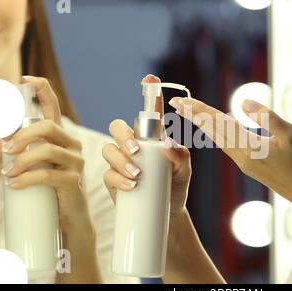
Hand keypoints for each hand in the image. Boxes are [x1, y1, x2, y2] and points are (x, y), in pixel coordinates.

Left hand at [1, 76, 92, 233]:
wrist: (67, 218)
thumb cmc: (47, 189)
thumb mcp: (32, 165)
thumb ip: (17, 149)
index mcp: (60, 137)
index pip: (53, 106)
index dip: (41, 89)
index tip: (23, 79)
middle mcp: (71, 145)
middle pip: (49, 127)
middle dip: (23, 135)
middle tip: (7, 148)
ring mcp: (75, 162)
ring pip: (48, 150)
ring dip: (22, 160)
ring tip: (8, 172)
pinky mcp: (74, 181)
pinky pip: (49, 175)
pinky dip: (27, 178)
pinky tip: (15, 184)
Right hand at [103, 75, 191, 218]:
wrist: (167, 212)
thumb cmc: (175, 187)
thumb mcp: (184, 171)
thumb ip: (181, 156)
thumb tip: (167, 144)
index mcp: (151, 138)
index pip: (148, 114)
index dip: (149, 94)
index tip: (151, 78)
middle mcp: (133, 146)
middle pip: (117, 127)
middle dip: (123, 136)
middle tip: (136, 151)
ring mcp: (120, 162)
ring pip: (108, 149)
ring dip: (120, 160)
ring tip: (137, 175)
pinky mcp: (112, 179)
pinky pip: (107, 173)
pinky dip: (118, 177)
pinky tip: (131, 185)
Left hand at [168, 96, 291, 210]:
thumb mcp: (291, 135)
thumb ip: (267, 118)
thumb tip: (243, 103)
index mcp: (249, 148)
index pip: (219, 124)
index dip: (200, 111)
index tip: (183, 101)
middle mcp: (241, 157)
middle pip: (213, 132)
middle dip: (194, 116)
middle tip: (176, 103)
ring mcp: (244, 163)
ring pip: (218, 140)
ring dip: (203, 125)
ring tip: (190, 113)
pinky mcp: (250, 166)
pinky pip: (228, 146)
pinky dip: (217, 134)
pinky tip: (214, 130)